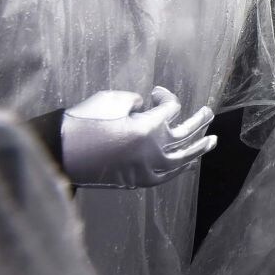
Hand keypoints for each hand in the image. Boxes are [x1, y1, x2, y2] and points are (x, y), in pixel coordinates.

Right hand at [61, 86, 215, 188]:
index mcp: (150, 126)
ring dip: (199, 147)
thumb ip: (137, 102)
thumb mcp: (113, 99)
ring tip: (212, 141)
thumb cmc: (86, 120)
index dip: (166, 96)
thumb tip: (146, 108)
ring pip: (183, 158)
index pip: (172, 108)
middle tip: (209, 113)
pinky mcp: (140, 180)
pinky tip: (189, 162)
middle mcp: (155, 149)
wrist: (63, 151)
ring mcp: (149, 168)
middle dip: (199, 120)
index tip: (155, 93)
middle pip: (186, 132)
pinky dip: (180, 168)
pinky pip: (168, 175)